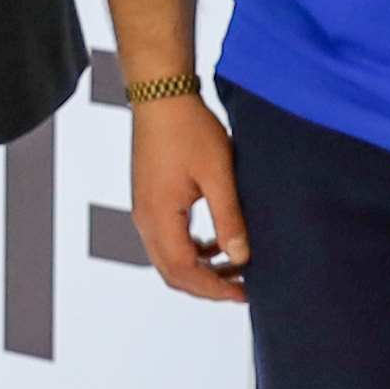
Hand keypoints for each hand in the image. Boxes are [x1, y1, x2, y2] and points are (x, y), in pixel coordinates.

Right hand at [125, 88, 246, 306]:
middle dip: (207, 286)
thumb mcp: (218, 175)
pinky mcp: (149, 200)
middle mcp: (145, 220)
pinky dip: (191, 250)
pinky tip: (216, 244)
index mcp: (160, 217)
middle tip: (243, 289)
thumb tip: (241, 258)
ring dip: (200, 269)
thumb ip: (229, 219)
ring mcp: (144, 210)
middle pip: (172, 273)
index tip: (245, 293)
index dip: (215, 289)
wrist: (161, 95)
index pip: (185, 271)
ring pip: (169, 258)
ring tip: (235, 267)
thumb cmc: (189, 129)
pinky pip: (167, 240)